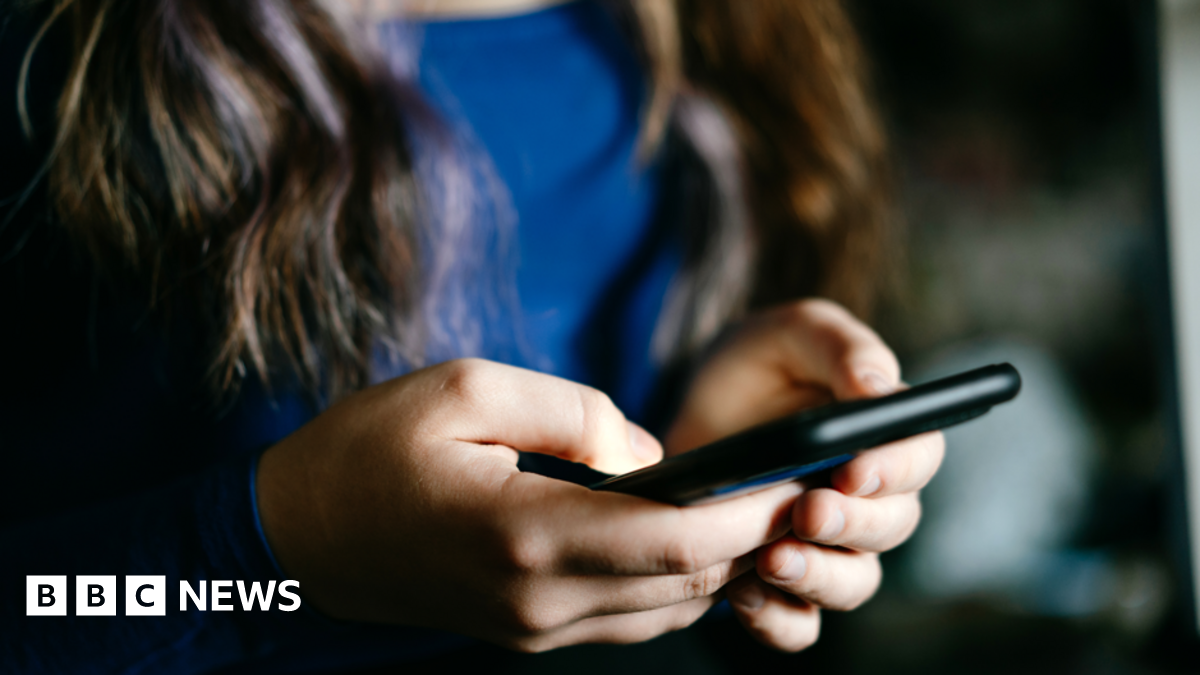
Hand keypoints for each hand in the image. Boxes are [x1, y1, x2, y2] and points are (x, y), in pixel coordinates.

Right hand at [256, 358, 803, 651]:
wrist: (296, 535)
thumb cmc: (369, 450)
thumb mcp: (465, 389)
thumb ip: (573, 412)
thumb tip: (651, 453)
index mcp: (525, 534)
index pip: (675, 540)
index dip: (749, 512)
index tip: (796, 474)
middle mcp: (539, 600)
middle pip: (684, 581)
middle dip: (751, 536)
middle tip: (792, 481)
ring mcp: (533, 628)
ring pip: (665, 609)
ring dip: (716, 562)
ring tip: (750, 505)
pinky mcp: (526, 632)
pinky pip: (628, 618)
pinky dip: (673, 582)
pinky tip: (686, 537)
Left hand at [664, 299, 944, 651]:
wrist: (690, 410)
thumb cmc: (755, 364)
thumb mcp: (790, 333)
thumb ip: (839, 346)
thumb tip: (879, 387)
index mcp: (884, 433)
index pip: (919, 456)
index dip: (895, 469)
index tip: (854, 470)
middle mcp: (867, 497)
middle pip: (892, 526)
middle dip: (852, 524)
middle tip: (807, 511)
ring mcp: (827, 545)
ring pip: (853, 582)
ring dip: (820, 578)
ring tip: (772, 560)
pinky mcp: (781, 581)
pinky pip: (799, 623)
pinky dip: (779, 619)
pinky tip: (744, 595)